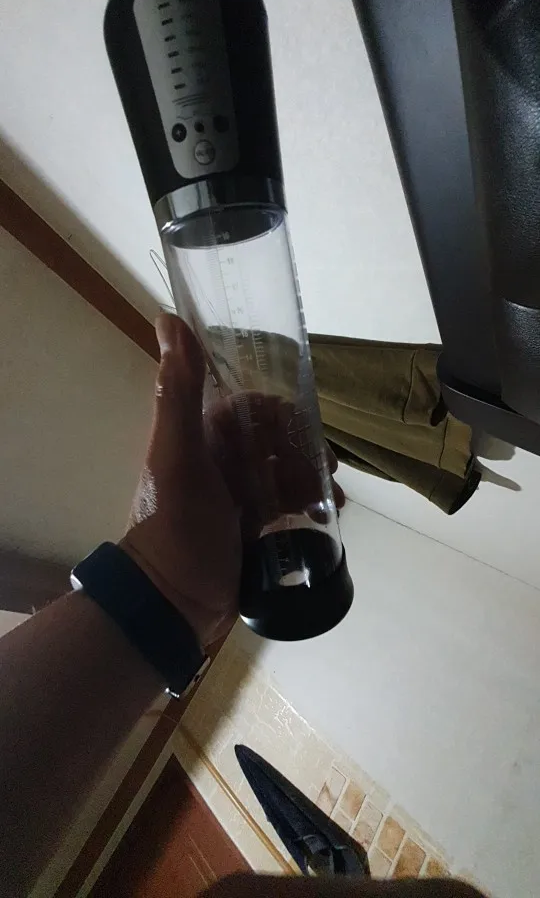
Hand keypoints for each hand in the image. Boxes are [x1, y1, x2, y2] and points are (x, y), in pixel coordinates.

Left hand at [121, 314, 344, 645]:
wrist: (172, 603)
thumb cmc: (175, 526)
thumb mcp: (177, 456)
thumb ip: (176, 390)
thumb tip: (168, 317)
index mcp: (198, 438)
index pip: (247, 407)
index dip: (277, 412)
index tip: (302, 428)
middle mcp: (217, 462)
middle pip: (272, 439)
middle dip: (302, 447)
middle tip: (328, 468)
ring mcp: (234, 497)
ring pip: (283, 471)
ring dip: (311, 476)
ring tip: (333, 498)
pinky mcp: (250, 529)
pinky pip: (286, 505)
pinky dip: (309, 505)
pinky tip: (327, 515)